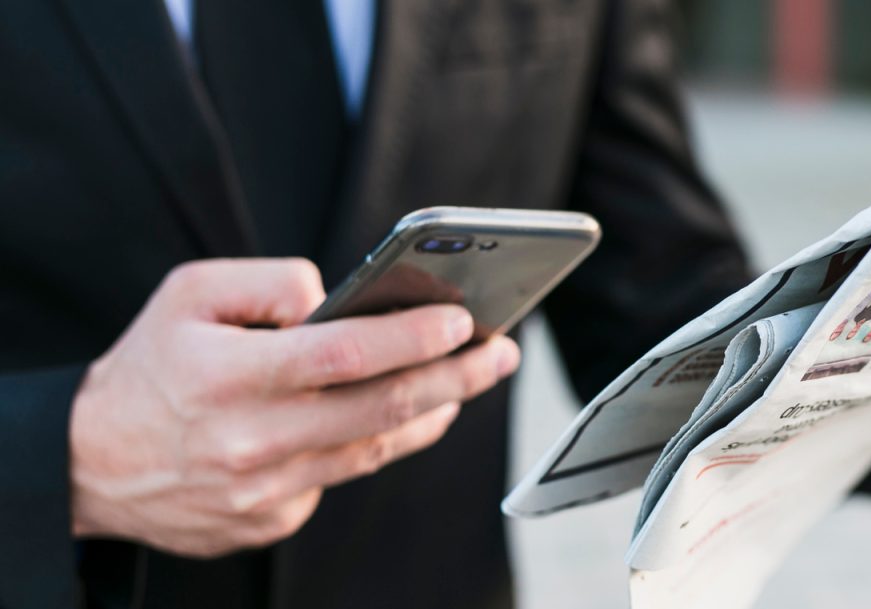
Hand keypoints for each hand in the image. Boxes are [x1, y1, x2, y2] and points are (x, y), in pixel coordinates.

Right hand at [69, 259, 520, 556]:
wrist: (90, 464)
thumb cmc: (150, 367)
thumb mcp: (188, 295)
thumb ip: (269, 281)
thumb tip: (336, 296)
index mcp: (231, 374)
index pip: (346, 353)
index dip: (415, 337)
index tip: (466, 320)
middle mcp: (253, 437)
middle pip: (384, 408)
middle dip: (458, 377)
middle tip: (502, 352)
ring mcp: (265, 489)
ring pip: (375, 449)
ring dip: (433, 412)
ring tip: (468, 378)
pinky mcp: (271, 521)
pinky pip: (340, 477)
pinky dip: (371, 444)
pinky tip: (398, 418)